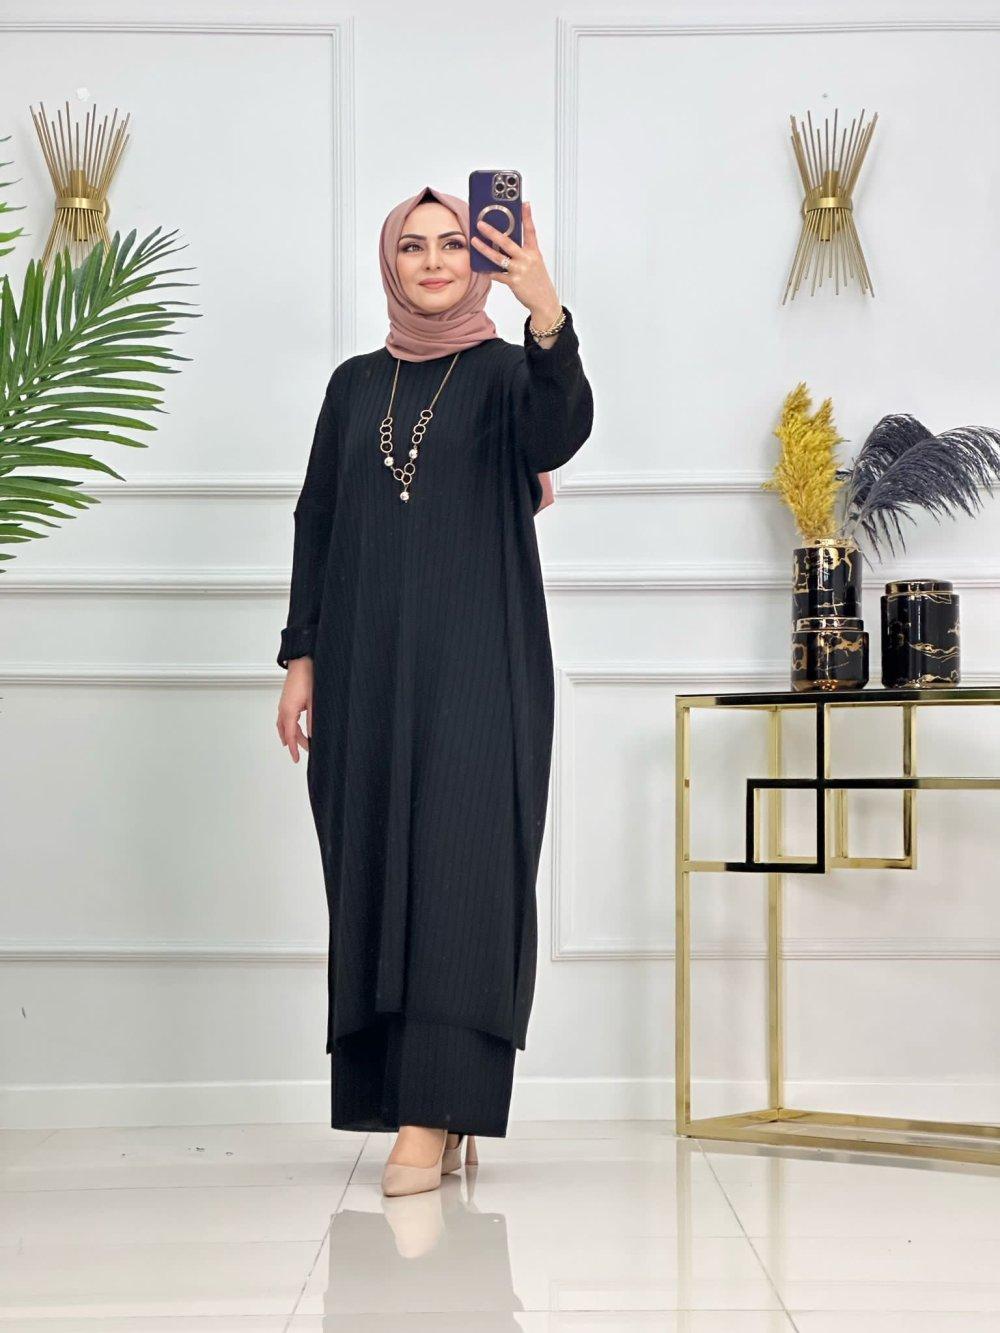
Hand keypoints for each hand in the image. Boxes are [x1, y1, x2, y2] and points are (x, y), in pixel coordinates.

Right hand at [277, 657, 312, 762]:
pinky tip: (293, 728)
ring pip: (283, 725)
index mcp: (288, 710)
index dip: (293, 749)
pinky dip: (288, 726)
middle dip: (294, 743)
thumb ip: (313, 720)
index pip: (290, 735)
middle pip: (286, 732)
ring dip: (290, 735)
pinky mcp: (286, 700)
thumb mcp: (314, 701)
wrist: (302, 661)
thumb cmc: (308, 677)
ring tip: (295, 745)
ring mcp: (283, 704)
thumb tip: (314, 735)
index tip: (295, 759)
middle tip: (303, 753)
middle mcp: (283, 708)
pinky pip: (284, 718)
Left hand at [471, 200, 561, 326]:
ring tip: (474, 241)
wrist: (544, 301)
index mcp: (534, 252)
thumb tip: (505, 244)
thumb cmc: (538, 281)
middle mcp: (527, 259)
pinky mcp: (514, 282)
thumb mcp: (535, 263)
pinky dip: (488, 271)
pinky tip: (481, 268)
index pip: (531, 231)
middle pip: (507, 242)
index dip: (527, 217)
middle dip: (492, 232)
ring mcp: (520, 270)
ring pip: (498, 258)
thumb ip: (523, 252)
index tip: (524, 204)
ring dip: (484, 249)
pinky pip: (497, 275)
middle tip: (481, 224)